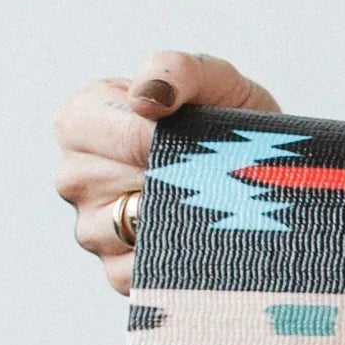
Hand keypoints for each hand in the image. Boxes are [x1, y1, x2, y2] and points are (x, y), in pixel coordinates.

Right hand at [53, 50, 279, 290]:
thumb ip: (177, 69)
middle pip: (101, 179)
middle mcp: (77, 175)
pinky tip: (203, 241)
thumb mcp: (213, 80)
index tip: (190, 138)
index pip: (89, 127)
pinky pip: (132, 275)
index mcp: (83, 121)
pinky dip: (172, 262)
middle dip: (164, 175)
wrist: (268, 177)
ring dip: (170, 217)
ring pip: (114, 228)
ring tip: (209, 201)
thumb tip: (146, 98)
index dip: (144, 134)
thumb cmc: (229, 121)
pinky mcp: (117, 271)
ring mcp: (92, 227)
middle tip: (208, 172)